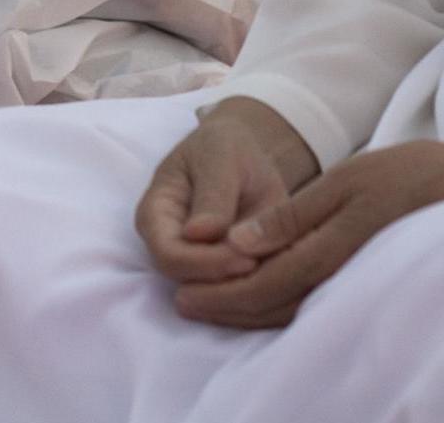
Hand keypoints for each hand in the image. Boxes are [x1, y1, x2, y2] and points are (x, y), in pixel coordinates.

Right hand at [135, 99, 301, 290]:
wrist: (245, 155)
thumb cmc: (225, 147)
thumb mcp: (220, 156)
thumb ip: (212, 193)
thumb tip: (197, 234)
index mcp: (155, 217)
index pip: (169, 256)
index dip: (205, 264)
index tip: (247, 256)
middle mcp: (171, 247)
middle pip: (192, 285)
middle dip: (232, 280)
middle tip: (270, 261)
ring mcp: (196, 265)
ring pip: (219, 297)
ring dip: (252, 288)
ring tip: (282, 259)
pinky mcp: (225, 275)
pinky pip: (242, 294)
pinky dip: (267, 287)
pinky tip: (287, 266)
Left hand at [168, 140, 443, 329]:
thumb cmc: (415, 177)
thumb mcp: (349, 181)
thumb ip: (295, 216)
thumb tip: (239, 242)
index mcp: (332, 251)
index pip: (263, 285)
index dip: (222, 295)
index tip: (184, 297)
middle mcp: (342, 279)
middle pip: (273, 306)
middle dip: (227, 309)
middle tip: (185, 308)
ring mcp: (357, 287)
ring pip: (292, 311)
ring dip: (249, 311)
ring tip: (214, 305)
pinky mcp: (368, 283)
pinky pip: (315, 304)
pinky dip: (281, 305)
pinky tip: (265, 298)